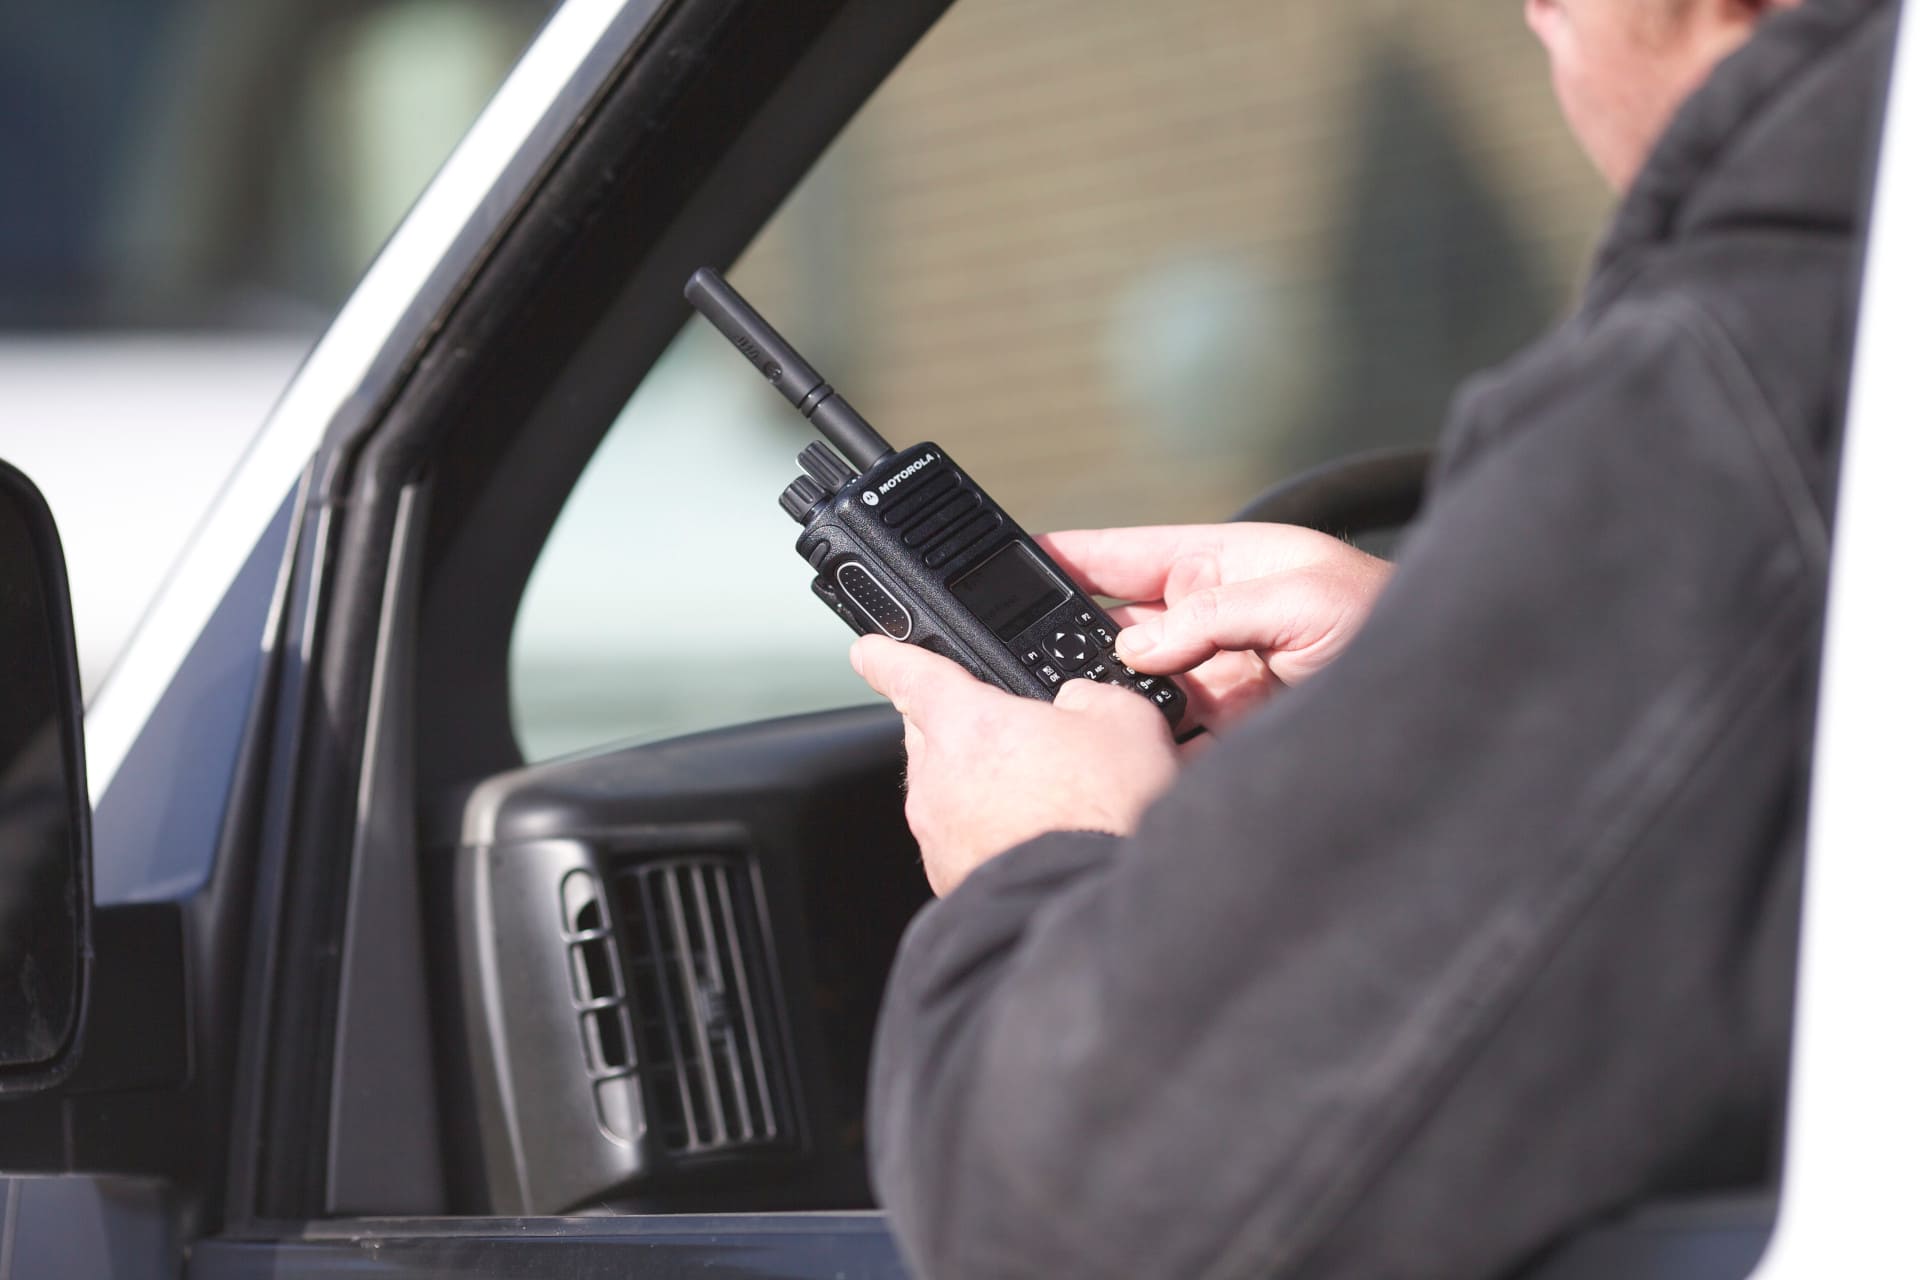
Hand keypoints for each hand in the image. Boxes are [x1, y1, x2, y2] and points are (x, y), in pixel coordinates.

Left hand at [851, 636, 1178, 895]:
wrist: (1096, 903)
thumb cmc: (1106, 815)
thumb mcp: (1124, 721)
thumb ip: (1088, 697)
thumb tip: (1077, 704)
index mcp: (967, 723)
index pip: (909, 673)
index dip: (887, 656)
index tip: (869, 651)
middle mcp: (938, 777)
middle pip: (931, 735)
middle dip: (966, 730)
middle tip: (1022, 739)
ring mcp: (939, 835)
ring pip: (948, 791)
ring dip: (981, 788)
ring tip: (1046, 799)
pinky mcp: (949, 879)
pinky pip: (961, 841)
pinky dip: (989, 835)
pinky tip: (1038, 838)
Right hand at [1039, 524, 1391, 730]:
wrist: (1453, 702)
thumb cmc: (1394, 621)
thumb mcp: (1308, 594)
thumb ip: (1218, 610)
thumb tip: (1140, 643)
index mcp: (1222, 565)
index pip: (1124, 554)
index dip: (1066, 556)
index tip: (1008, 562)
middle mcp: (1211, 622)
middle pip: (1117, 630)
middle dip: (1076, 645)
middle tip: (1031, 664)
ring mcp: (1218, 683)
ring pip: (1136, 694)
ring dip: (1112, 706)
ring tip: (1081, 719)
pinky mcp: (1230, 738)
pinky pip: (1167, 746)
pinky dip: (1145, 755)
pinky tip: (1128, 761)